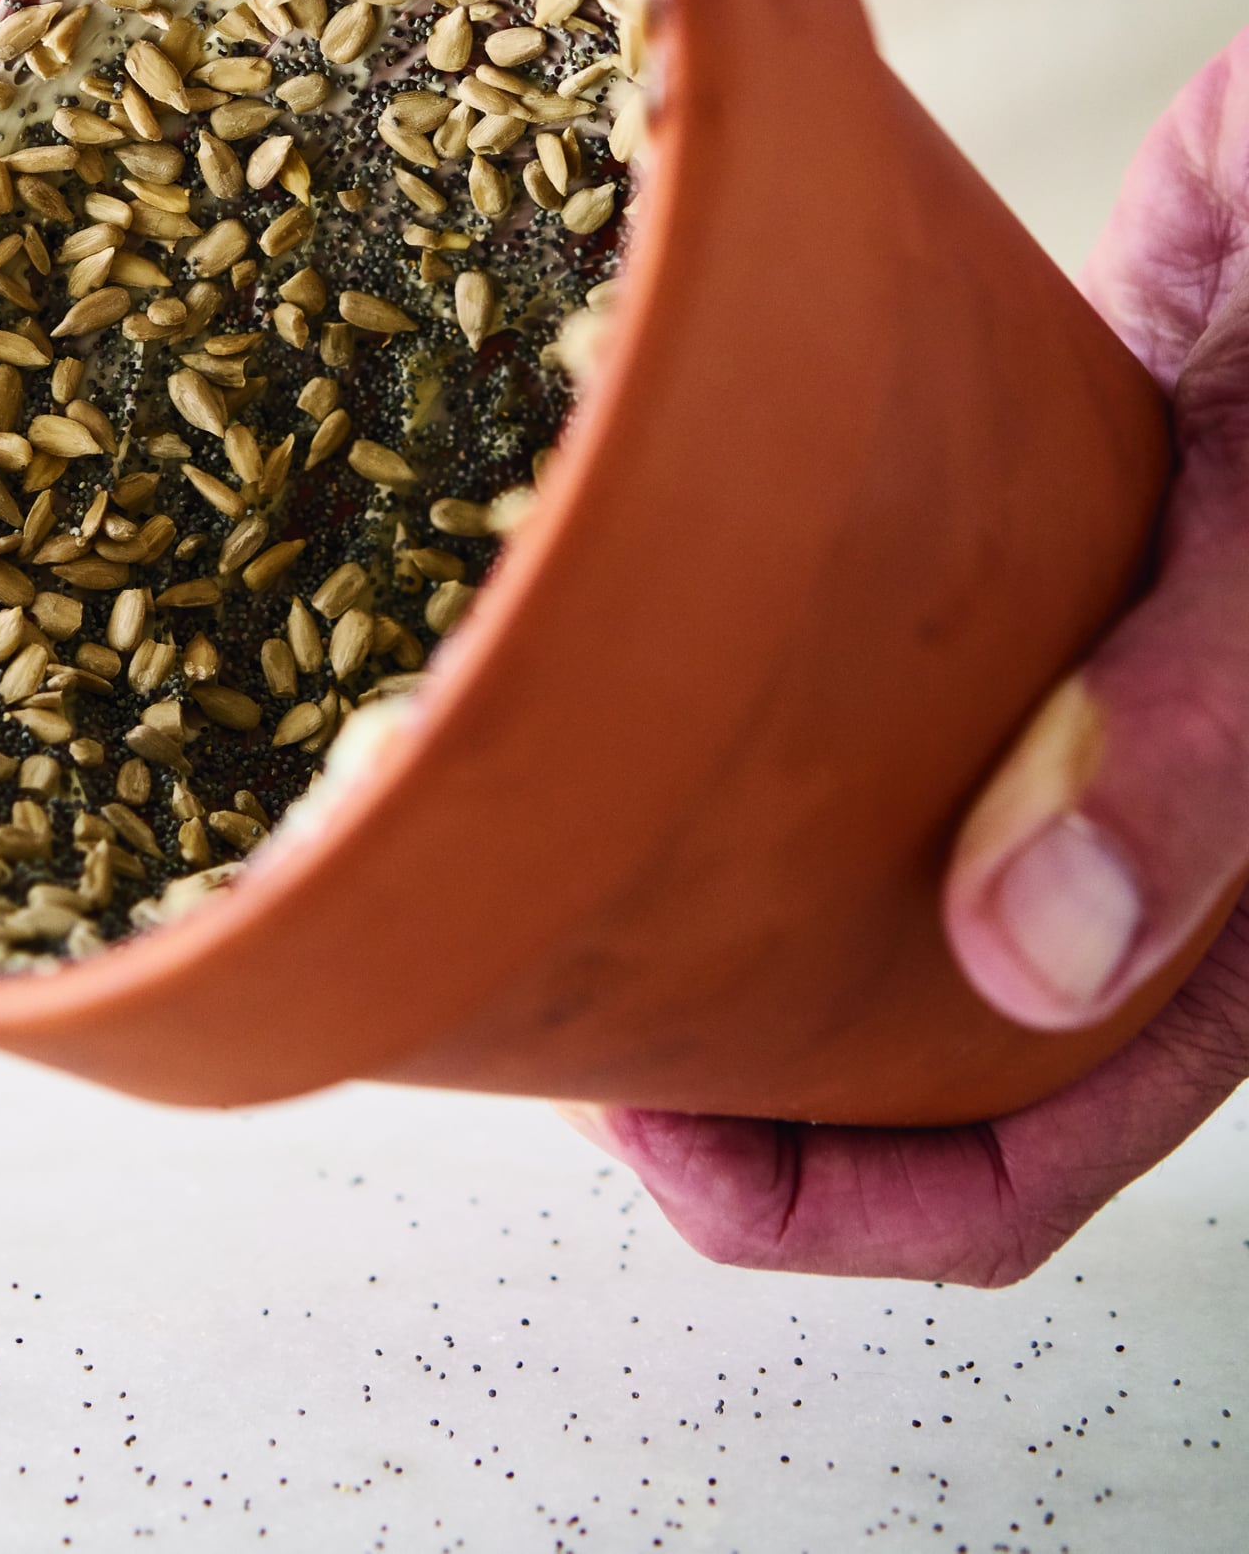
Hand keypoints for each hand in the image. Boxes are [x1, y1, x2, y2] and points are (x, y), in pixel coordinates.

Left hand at [569, 28, 1248, 1282]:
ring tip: (560, 817)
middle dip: (747, 1045)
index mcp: (1245, 877)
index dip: (839, 1198)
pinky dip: (759, 682)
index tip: (645, 1131)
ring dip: (736, 867)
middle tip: (556, 966)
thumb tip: (1027, 960)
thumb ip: (1193, 734)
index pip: (1041, 1145)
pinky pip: (874, 664)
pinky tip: (640, 647)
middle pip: (925, 1023)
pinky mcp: (1015, 537)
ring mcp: (1079, 670)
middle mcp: (1156, 798)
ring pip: (889, 846)